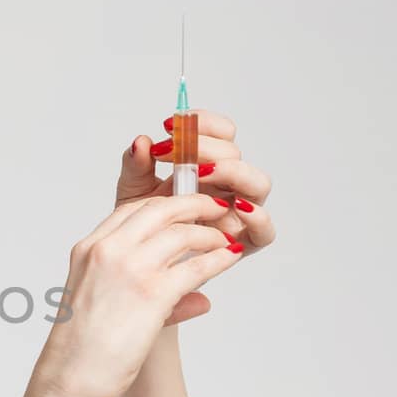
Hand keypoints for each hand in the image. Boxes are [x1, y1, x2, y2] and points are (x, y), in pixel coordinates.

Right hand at [33, 193, 241, 396]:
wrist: (70, 377)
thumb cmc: (80, 348)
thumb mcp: (100, 302)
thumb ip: (144, 290)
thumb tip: (197, 298)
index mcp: (88, 249)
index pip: (130, 209)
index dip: (163, 202)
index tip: (184, 207)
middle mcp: (107, 251)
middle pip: (159, 209)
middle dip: (193, 203)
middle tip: (215, 206)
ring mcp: (129, 269)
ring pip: (181, 232)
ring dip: (209, 232)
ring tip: (224, 237)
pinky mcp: (152, 294)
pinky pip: (197, 266)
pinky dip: (218, 259)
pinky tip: (229, 258)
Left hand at [120, 109, 276, 325]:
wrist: (136, 274)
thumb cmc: (139, 231)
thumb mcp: (132, 195)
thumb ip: (135, 167)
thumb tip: (139, 142)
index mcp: (203, 166)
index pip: (219, 132)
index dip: (202, 122)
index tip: (169, 124)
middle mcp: (224, 186)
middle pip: (236, 154)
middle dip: (208, 146)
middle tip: (177, 153)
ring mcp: (237, 214)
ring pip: (257, 184)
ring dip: (233, 173)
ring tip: (203, 174)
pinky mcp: (243, 244)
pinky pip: (264, 231)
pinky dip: (258, 218)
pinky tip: (237, 208)